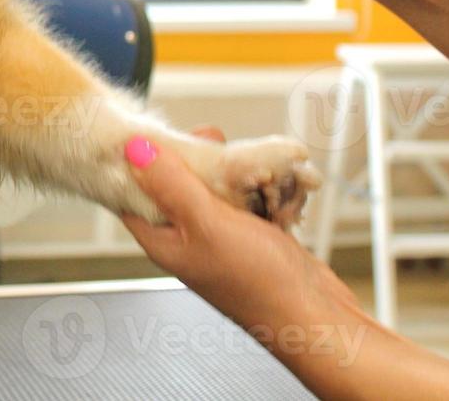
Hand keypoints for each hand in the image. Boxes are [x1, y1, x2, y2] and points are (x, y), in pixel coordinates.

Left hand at [121, 130, 448, 400]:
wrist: (316, 317)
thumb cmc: (260, 284)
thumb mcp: (207, 223)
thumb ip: (171, 184)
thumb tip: (133, 149)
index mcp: (163, 240)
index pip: (132, 192)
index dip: (140, 160)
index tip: (155, 131)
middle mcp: (187, 238)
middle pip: (176, 183)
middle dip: (196, 159)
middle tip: (213, 140)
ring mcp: (220, 237)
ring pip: (215, 188)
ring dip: (232, 171)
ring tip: (250, 163)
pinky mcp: (251, 235)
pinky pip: (246, 199)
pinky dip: (258, 187)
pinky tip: (271, 184)